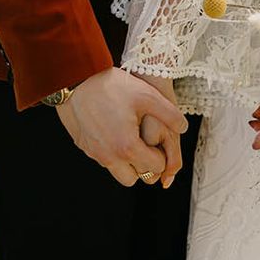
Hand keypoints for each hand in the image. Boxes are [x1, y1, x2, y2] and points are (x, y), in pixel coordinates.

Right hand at [55, 67, 187, 186]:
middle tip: (146, 142)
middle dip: (145, 165)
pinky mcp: (85, 147)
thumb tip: (183, 127)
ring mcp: (95, 154)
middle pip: (136, 178)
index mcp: (127, 147)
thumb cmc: (111, 86)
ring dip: (127, 162)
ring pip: (118, 172)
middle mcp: (110, 157)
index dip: (162, 154)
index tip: (161, 140)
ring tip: (131, 136)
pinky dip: (112, 152)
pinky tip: (115, 129)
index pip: (155, 167)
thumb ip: (169, 114)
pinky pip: (103, 159)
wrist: (76, 81)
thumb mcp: (147, 95)